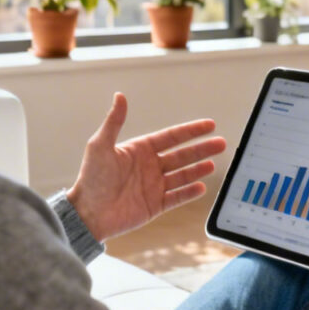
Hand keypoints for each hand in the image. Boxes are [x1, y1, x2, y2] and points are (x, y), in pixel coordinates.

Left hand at [66, 93, 226, 240]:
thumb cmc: (91, 179)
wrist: (87, 213)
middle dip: (202, 149)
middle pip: (182, 155)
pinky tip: (201, 187)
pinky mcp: (154, 206)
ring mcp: (153, 186)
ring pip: (182, 175)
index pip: (171, 137)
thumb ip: (114, 122)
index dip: (191, 131)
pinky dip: (189, 192)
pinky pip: (177, 197)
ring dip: (198, 169)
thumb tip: (120, 96)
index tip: (209, 125)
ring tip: (213, 165)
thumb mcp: (100, 146)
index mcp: (140, 150)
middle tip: (221, 144)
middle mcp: (149, 166)